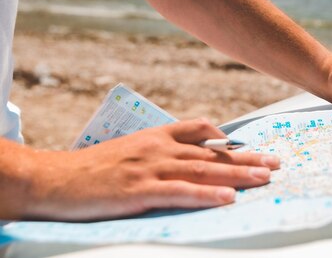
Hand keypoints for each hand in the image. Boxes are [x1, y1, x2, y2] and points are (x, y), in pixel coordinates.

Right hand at [21, 119, 279, 220]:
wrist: (55, 177)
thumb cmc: (94, 166)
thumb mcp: (132, 147)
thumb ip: (163, 145)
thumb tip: (195, 146)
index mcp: (158, 137)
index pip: (202, 132)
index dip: (231, 140)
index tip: (254, 146)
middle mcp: (160, 148)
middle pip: (212, 153)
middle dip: (246, 158)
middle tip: (275, 163)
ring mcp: (151, 168)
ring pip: (203, 171)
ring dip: (237, 174)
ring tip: (264, 178)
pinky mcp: (140, 190)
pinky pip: (181, 192)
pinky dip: (206, 195)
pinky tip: (228, 199)